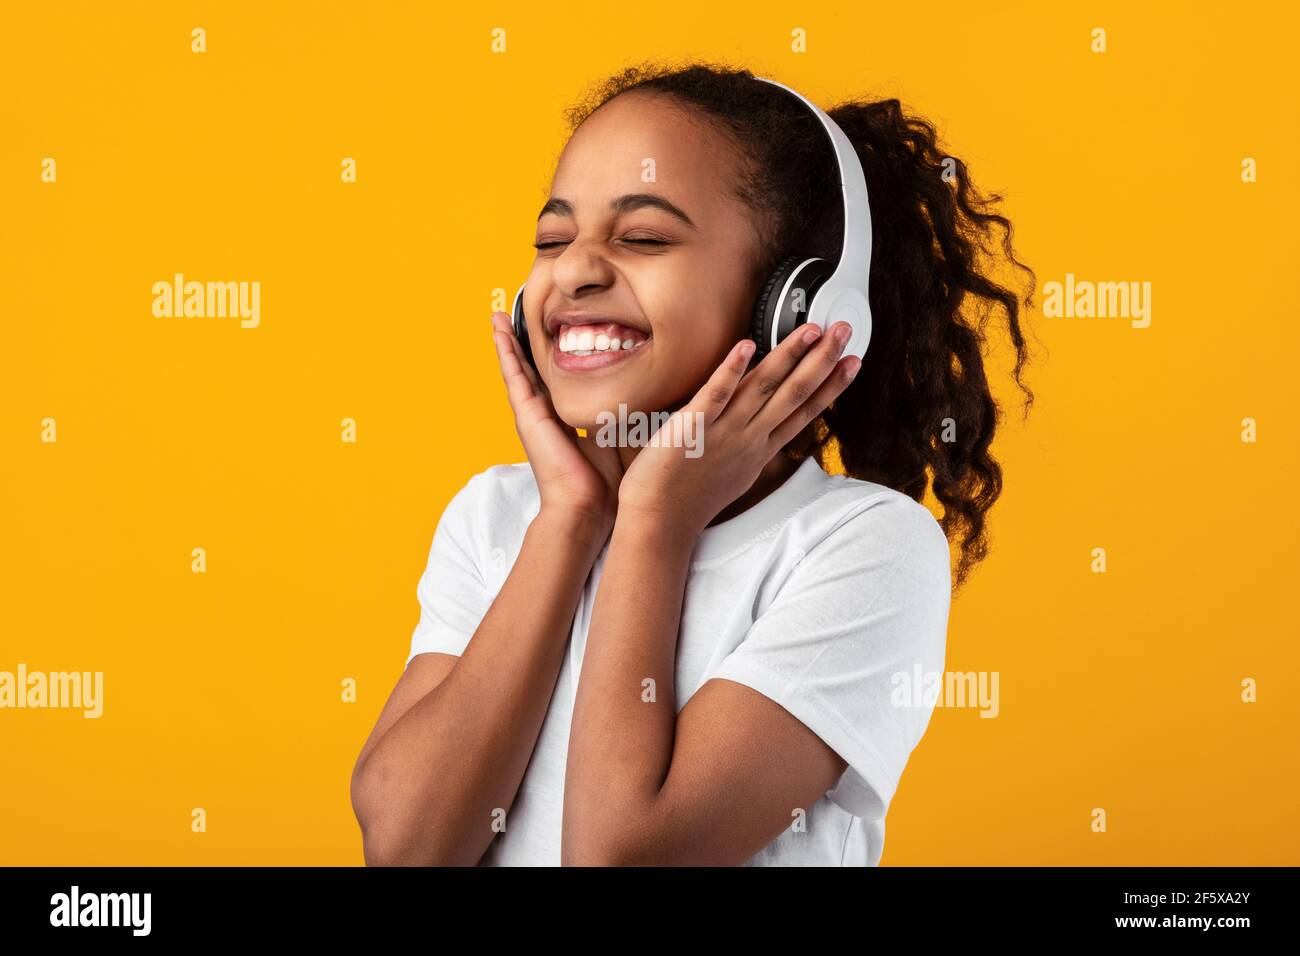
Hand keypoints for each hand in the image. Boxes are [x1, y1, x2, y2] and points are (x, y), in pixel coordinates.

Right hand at [490, 312, 623, 535]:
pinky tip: (499, 329)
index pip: (553, 380)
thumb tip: (645, 395)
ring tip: (498, 315)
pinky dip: (504, 350)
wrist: (586, 507)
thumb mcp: (617, 435)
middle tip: (513, 315)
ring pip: (516, 368)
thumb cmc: (605, 482)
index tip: (550, 334)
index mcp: (562, 420)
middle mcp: (543, 414)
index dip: (549, 357)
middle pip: (529, 370)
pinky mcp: (526, 414)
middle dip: (522, 344)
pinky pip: (513, 374)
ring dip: (506, 341)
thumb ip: (622, 413)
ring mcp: (531, 413)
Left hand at [616, 320, 860, 538]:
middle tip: (844, 330)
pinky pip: (716, 394)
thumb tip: (761, 428)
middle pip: (794, 394)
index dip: (831, 386)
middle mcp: (749, 439)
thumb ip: (749, 446)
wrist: (659, 522)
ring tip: (812, 329)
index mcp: (759, 450)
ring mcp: (724, 432)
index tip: (852, 362)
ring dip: (789, 355)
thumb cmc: (689, 499)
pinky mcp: (693, 427)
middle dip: (822, 360)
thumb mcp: (734, 474)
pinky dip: (733, 369)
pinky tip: (748, 345)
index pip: (804, 412)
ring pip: (764, 388)